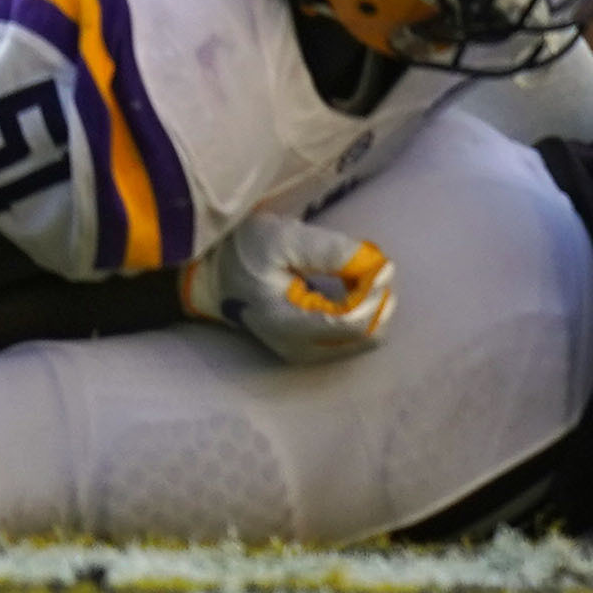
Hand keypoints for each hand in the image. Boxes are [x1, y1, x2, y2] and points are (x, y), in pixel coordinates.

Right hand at [180, 212, 398, 364]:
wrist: (213, 276)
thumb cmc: (244, 253)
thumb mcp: (285, 239)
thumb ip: (331, 252)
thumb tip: (380, 267)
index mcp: (290, 325)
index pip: (355, 323)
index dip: (375, 292)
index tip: (379, 261)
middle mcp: (300, 349)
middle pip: (368, 335)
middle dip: (377, 297)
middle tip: (368, 263)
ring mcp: (305, 353)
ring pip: (365, 338)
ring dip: (372, 303)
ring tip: (356, 270)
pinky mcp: (309, 348)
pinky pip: (353, 336)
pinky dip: (361, 309)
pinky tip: (350, 284)